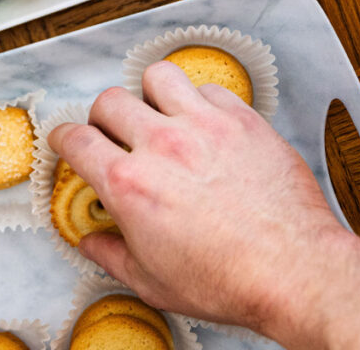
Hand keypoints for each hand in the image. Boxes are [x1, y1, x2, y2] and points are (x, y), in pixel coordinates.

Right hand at [49, 62, 359, 348]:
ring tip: (158, 114)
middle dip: (104, 117)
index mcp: (131, 184)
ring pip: (156, 77)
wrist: (298, 272)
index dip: (62, 137)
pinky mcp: (240, 119)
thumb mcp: (153, 283)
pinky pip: (207, 88)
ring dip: (150, 94)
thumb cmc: (233, 280)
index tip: (68, 140)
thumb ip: (111, 255)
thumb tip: (91, 243)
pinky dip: (199, 101)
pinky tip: (203, 123)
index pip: (74, 139)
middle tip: (115, 134)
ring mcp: (202, 126)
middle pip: (109, 101)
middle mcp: (161, 146)